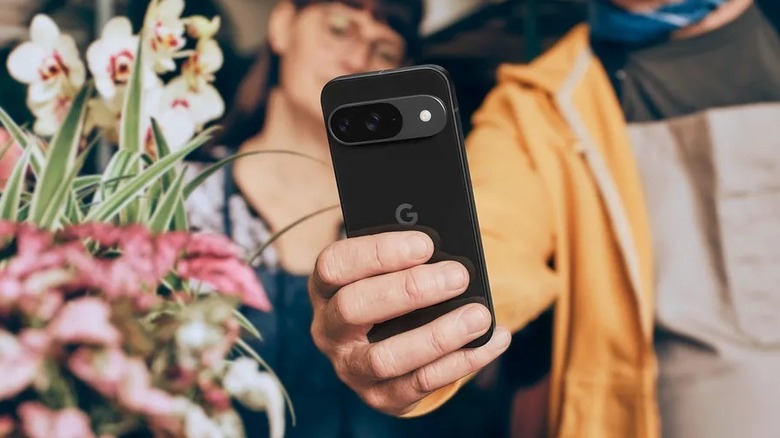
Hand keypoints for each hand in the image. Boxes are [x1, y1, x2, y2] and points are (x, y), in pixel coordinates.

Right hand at [308, 231, 511, 415]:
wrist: (388, 341)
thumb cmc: (392, 290)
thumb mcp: (389, 270)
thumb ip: (408, 259)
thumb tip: (448, 253)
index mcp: (325, 288)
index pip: (335, 265)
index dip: (377, 253)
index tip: (425, 245)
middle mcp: (329, 329)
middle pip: (354, 307)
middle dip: (409, 290)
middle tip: (458, 276)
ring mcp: (351, 367)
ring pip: (386, 357)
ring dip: (437, 336)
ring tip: (479, 315)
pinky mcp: (381, 396)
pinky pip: (420, 383)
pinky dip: (461, 362)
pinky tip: (492, 340)